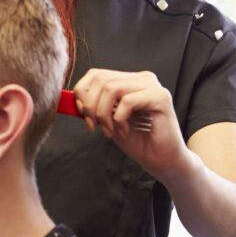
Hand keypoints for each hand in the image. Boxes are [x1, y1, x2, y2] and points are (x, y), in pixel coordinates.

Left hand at [71, 69, 188, 178]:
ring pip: (111, 89)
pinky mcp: (161, 97)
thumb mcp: (109, 120)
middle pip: (101, 80)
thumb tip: (72, 99)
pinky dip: (119, 119)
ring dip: (104, 114)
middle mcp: (143, 78)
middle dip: (91, 106)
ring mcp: (153, 86)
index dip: (83, 93)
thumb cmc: (139, 141)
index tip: (83, 115)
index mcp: (130, 80)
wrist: (163, 161)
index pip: (96, 74)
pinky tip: (124, 131)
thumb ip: (95, 106)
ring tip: (110, 131)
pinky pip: (127, 101)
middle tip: (94, 127)